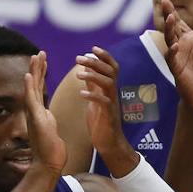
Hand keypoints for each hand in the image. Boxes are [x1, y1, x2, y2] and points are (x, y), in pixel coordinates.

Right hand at [22, 51, 65, 175]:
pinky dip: (29, 87)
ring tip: (35, 56)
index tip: (43, 60)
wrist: (49, 163)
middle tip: (40, 52)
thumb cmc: (51, 149)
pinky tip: (27, 75)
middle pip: (35, 84)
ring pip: (32, 88)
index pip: (40, 88)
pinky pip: (31, 101)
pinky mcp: (36, 120)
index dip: (41, 73)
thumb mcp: (51, 128)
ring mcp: (33, 114)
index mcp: (40, 111)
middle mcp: (34, 110)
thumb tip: (48, 114)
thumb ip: (48, 119)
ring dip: (33, 72)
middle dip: (37, 67)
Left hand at [76, 47, 137, 176]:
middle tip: (79, 58)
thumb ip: (92, 85)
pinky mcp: (109, 116)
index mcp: (110, 89)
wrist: (109, 144)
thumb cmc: (102, 122)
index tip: (92, 48)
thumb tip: (86, 69)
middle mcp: (114, 94)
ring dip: (94, 76)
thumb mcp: (95, 99)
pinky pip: (104, 102)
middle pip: (110, 71)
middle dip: (95, 62)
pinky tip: (82, 94)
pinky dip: (93, 96)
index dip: (104, 56)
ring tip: (79, 74)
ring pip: (109, 84)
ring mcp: (113, 104)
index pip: (112, 67)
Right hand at [161, 0, 192, 108]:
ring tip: (170, 19)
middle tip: (164, 1)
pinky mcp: (176, 69)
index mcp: (190, 42)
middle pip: (172, 27)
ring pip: (169, 39)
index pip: (179, 23)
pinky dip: (172, 51)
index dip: (173, 12)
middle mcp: (182, 47)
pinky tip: (174, 45)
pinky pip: (171, 58)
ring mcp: (178, 57)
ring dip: (169, 29)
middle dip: (168, 14)